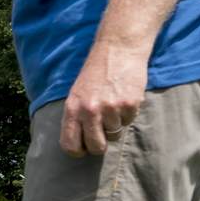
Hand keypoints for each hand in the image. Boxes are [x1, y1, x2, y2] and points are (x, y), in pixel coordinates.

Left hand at [59, 41, 148, 156]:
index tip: (84, 148)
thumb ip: (76, 117)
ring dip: (115, 124)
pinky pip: (128, 122)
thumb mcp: (77, 94)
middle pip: (96, 147)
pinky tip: (124, 98)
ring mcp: (110, 108)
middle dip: (100, 145)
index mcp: (73, 109)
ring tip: (113, 104)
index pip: (70, 145)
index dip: (78, 151)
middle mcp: (90, 110)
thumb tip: (79, 144)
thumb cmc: (96, 74)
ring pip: (115, 135)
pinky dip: (128, 114)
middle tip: (103, 134)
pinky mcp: (129, 105)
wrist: (118, 49)